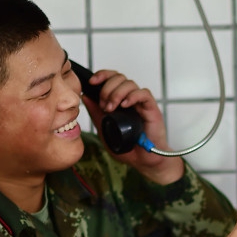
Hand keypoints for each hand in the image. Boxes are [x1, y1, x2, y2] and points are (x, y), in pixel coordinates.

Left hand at [81, 69, 183, 184]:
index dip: (102, 75)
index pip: (111, 78)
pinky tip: (125, 105)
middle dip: (107, 88)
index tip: (92, 83)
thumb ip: (96, 114)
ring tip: (112, 108)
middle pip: (119, 77)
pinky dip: (132, 96)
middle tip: (104, 105)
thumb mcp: (105, 130)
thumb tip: (85, 97)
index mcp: (119, 101)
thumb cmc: (128, 147)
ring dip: (117, 93)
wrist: (145, 161)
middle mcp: (130, 99)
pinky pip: (143, 93)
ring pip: (130, 83)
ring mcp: (141, 103)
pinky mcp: (151, 108)